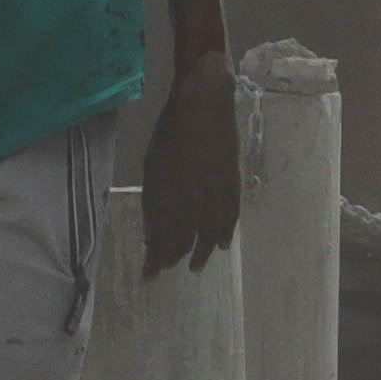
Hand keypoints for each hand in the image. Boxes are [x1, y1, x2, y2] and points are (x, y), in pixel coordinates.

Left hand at [145, 59, 243, 271]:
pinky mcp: (231, 182)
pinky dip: (225, 232)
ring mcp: (214, 191)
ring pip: (208, 232)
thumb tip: (152, 230)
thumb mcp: (151, 164)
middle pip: (184, 238)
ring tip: (195, 267)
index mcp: (168, 191)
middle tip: (166, 271)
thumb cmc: (170, 131)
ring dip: (200, 252)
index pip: (162, 236)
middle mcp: (192, 197)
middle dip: (172, 258)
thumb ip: (152, 200)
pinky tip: (220, 245)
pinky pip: (230, 216)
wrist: (204, 105)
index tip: (149, 274)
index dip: (155, 258)